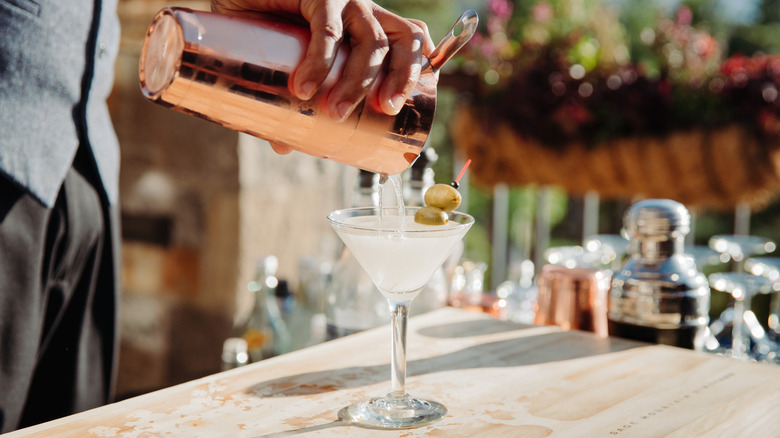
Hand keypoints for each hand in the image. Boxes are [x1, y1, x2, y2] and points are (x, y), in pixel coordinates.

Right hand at [211, 0, 433, 124]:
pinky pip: (327, 28)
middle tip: (384, 110)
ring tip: (337, 112)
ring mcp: (342, 1)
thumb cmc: (263, 28)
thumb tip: (283, 146)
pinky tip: (305, 87)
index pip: (410, 40)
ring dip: (358, 81)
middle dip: (400, 77)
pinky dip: (320, 61)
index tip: (404, 103)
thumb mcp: (288, 66)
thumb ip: (288, 104)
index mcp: (367, 26)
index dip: (418, 68)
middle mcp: (361, 10)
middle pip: (401, 40)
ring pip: (370, 39)